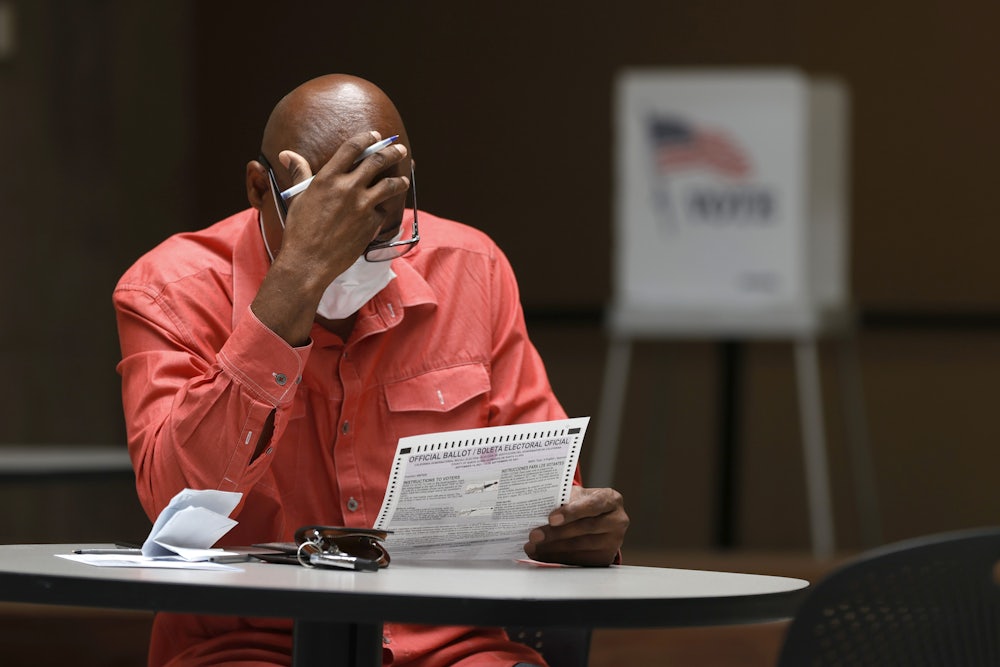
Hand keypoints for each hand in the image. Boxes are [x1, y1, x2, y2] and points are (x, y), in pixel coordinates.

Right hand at [250, 131, 409, 343]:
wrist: (309, 262)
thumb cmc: (299, 230)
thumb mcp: (298, 197)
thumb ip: (299, 173)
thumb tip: (287, 154)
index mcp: (328, 177)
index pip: (353, 148)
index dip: (368, 138)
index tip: (376, 136)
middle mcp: (348, 188)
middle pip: (378, 161)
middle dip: (392, 152)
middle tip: (400, 149)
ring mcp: (362, 206)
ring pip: (389, 185)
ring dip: (400, 181)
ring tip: (404, 180)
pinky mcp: (371, 224)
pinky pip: (381, 211)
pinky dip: (381, 210)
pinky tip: (380, 212)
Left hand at [523, 486, 628, 566]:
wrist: (598, 519)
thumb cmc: (584, 503)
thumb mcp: (577, 495)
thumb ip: (564, 499)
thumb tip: (539, 509)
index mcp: (611, 500)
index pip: (592, 505)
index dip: (571, 512)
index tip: (551, 518)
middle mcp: (617, 521)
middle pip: (585, 528)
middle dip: (556, 533)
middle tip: (535, 535)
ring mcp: (613, 542)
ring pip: (580, 547)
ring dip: (553, 548)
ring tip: (533, 546)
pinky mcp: (604, 558)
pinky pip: (578, 560)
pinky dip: (557, 557)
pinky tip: (541, 554)